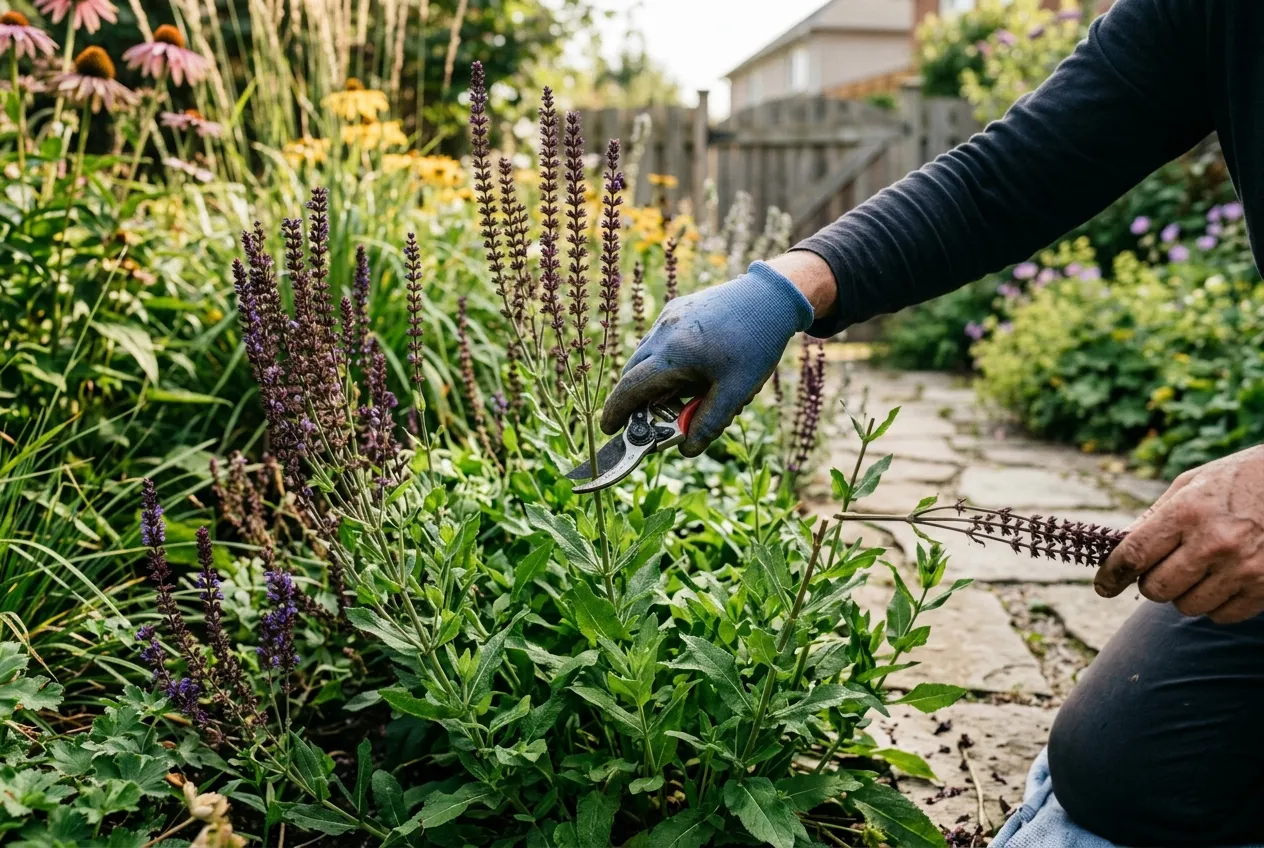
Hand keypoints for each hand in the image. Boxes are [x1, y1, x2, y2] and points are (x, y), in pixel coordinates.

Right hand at [600, 261, 816, 455]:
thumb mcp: (737, 390)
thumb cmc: (756, 343)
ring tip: (687, 395)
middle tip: (652, 421)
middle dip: (636, 399)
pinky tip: (697, 370)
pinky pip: (660, 340)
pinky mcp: (679, 308)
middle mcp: (663, 332)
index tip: (610, 429)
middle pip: (633, 372)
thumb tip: (687, 450)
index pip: (631, 387)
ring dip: (654, 380)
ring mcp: (669, 317)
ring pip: (646, 356)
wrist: (772, 295)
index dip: (617, 411)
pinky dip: (666, 361)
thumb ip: (709, 422)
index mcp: (673, 353)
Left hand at [1096, 446, 1263, 623]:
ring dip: (1185, 594)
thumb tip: (1119, 548)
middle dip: (1151, 584)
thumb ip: (1154, 516)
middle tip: (1161, 570)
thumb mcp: (1191, 483)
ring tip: (1199, 570)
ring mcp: (1243, 568)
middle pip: (1157, 589)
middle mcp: (1214, 543)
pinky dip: (1216, 604)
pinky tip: (1223, 580)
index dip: (1111, 575)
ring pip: (1188, 606)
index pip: (1134, 556)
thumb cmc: (1238, 479)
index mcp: (1188, 512)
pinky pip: (1222, 615)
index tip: (1103, 585)